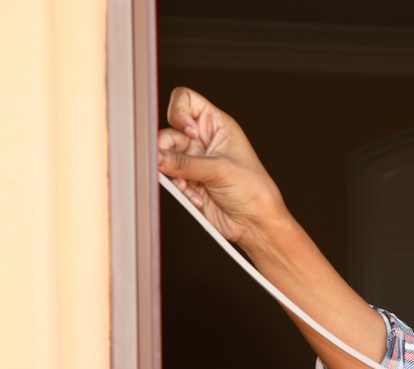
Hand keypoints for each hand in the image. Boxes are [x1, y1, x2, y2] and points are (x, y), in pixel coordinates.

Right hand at [157, 86, 285, 246]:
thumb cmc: (254, 190)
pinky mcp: (187, 181)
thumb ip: (185, 163)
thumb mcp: (220, 170)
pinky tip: (195, 197)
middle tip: (173, 166)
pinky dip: (178, 188)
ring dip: (173, 174)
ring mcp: (193, 161)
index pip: (186, 101)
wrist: (255, 223)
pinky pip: (169, 179)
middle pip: (169, 132)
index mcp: (216, 125)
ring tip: (188, 187)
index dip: (180, 112)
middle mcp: (203, 140)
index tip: (188, 133)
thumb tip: (158, 157)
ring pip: (164, 157)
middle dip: (169, 151)